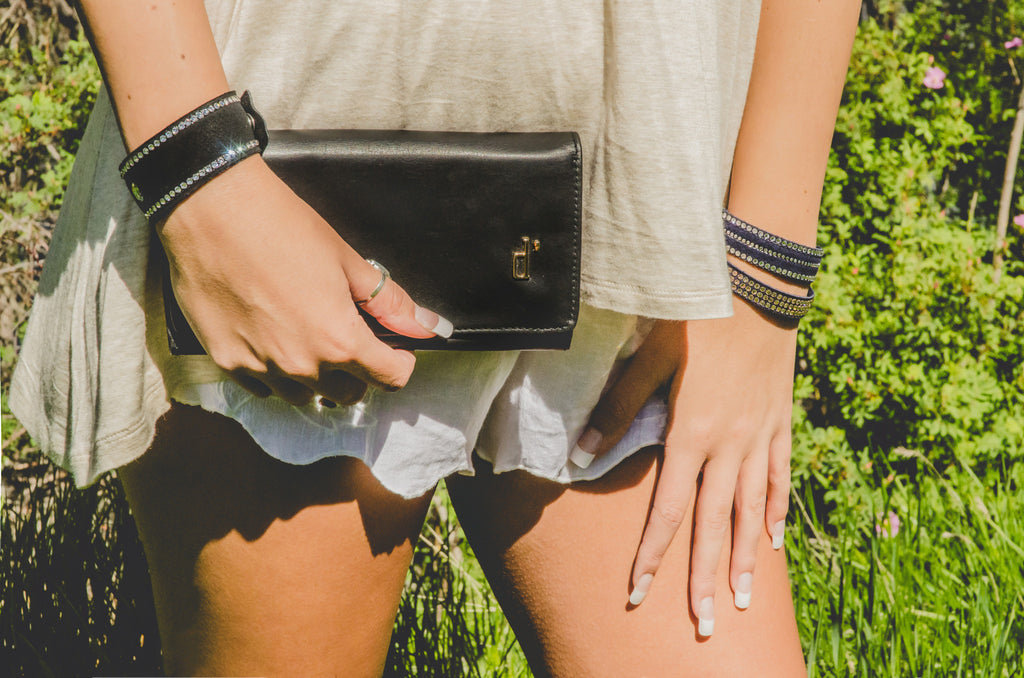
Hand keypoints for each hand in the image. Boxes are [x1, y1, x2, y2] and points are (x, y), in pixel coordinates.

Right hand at [156, 155, 451, 405]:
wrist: (212, 209)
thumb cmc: (279, 226)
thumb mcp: (347, 260)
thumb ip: (388, 302)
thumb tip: (424, 324)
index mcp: (340, 340)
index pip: (390, 378)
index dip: (400, 362)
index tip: (395, 349)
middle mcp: (302, 365)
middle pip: (348, 394)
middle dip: (358, 371)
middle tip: (348, 337)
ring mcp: (262, 368)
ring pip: (305, 395)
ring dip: (315, 377)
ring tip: (307, 337)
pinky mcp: (227, 361)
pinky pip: (263, 387)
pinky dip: (275, 373)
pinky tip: (273, 339)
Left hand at [572, 302, 794, 635]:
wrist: (759, 288)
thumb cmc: (697, 320)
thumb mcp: (649, 359)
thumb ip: (616, 409)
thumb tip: (579, 453)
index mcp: (690, 435)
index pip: (667, 512)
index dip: (652, 557)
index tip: (638, 593)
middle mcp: (727, 447)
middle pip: (712, 526)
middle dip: (703, 578)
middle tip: (703, 625)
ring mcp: (759, 439)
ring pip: (751, 512)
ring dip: (742, 559)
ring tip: (737, 599)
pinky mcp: (780, 424)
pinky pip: (780, 479)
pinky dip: (776, 513)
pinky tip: (773, 543)